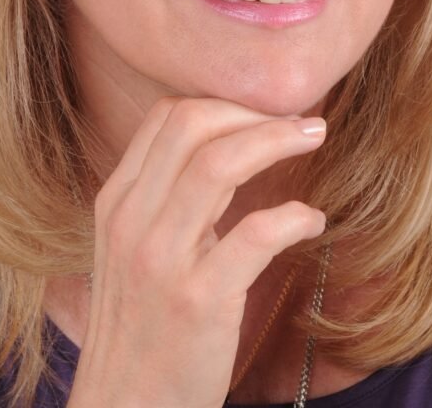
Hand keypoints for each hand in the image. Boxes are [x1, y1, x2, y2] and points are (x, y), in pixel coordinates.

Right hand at [67, 96, 326, 407]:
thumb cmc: (141, 330)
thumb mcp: (134, 252)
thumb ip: (166, 200)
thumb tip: (228, 148)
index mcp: (117, 202)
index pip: (167, 116)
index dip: (224, 101)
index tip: (265, 111)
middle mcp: (131, 220)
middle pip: (192, 124)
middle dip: (256, 112)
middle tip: (302, 121)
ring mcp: (161, 260)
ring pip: (220, 164)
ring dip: (277, 141)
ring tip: (314, 140)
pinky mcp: (197, 302)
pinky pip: (255, 234)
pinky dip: (294, 216)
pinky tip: (313, 221)